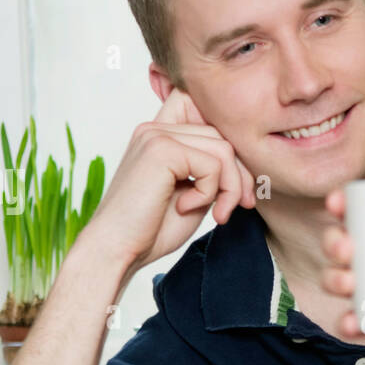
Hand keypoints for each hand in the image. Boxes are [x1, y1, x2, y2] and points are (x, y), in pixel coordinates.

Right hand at [79, 88, 256, 274]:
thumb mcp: (193, 194)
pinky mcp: (161, 150)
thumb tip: (248, 164)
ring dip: (230, 187)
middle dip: (240, 175)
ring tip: (217, 213)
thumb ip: (212, 172)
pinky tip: (187, 208)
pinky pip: (212, 165)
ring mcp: (156, 136)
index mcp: (160, 135)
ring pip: (223, 149)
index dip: (228, 144)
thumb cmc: (151, 229)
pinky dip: (211, 193)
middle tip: (241, 206)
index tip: (234, 184)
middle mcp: (155, 128)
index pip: (204, 113)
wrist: (116, 250)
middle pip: (223, 136)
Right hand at [320, 187, 364, 364]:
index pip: (364, 215)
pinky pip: (351, 321)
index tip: (339, 202)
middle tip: (348, 248)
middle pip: (342, 244)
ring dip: (335, 278)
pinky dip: (348, 322)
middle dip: (335, 242)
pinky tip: (353, 322)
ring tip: (350, 283)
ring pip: (338, 279)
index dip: (342, 205)